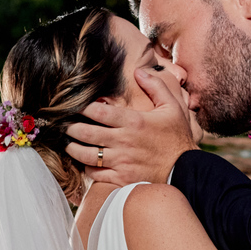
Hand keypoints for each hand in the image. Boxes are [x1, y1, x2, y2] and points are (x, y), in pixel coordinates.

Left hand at [64, 68, 199, 185]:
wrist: (186, 170)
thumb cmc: (177, 138)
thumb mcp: (173, 107)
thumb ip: (155, 86)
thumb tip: (138, 71)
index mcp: (133, 122)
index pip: (99, 111)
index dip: (82, 106)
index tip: (76, 104)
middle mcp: (124, 141)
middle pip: (86, 132)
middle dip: (70, 127)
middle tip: (64, 124)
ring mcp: (121, 162)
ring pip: (86, 154)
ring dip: (73, 148)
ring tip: (68, 143)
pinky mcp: (121, 178)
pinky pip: (95, 174)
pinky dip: (87, 168)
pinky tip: (86, 162)